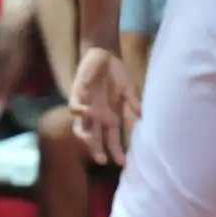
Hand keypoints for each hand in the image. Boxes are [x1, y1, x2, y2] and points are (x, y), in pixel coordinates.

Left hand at [69, 47, 141, 165]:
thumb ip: (133, 101)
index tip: (122, 162)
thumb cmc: (117, 73)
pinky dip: (77, 110)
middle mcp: (96, 116)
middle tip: (101, 160)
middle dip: (96, 150)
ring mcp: (86, 106)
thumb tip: (141, 115)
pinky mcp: (77, 94)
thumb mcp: (129, 88)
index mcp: (110, 117)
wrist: (104, 54)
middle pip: (94, 138)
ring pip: (80, 126)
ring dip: (83, 134)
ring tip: (88, 140)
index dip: (116, 151)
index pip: (112, 139)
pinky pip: (74, 105)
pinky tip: (83, 112)